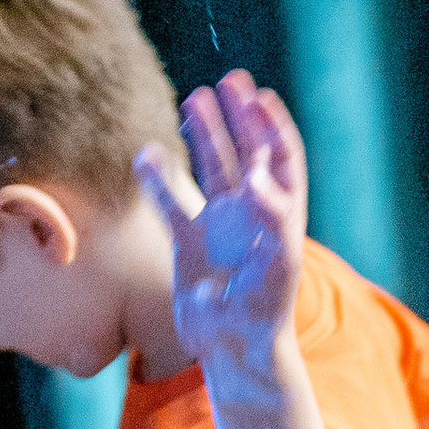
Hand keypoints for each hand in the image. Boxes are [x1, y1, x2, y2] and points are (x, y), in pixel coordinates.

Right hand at [143, 68, 308, 364]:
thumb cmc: (265, 309)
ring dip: (205, 134)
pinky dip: (159, 178)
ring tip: (194, 98)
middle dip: (240, 116)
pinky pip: (171, 201)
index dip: (272, 125)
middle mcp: (251, 213)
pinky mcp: (189, 241)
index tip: (260, 96)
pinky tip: (146, 153)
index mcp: (281, 213)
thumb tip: (255, 175)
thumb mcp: (276, 262)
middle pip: (248, 151)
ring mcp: (219, 225)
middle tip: (229, 80)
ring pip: (211, 167)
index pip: (281, 157)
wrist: (233, 348)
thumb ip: (271, 216)